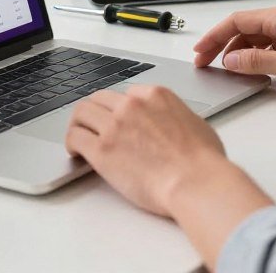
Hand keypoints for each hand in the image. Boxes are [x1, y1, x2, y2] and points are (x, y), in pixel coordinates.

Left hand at [65, 85, 229, 215]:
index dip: (120, 108)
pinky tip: (75, 152)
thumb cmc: (203, 160)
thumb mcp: (195, 123)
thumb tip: (173, 125)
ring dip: (79, 123)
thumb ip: (175, 116)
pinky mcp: (102, 149)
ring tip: (78, 137)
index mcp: (155, 95)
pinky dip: (72, 142)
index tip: (118, 120)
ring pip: (82, 112)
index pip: (126, 94)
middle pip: (100, 98)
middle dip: (96, 112)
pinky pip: (75, 137)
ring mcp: (114, 125)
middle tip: (92, 126)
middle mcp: (131, 104)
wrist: (195, 181)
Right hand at [193, 4, 275, 92]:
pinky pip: (271, 41)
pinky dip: (257, 53)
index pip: (236, 21)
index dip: (214, 37)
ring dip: (239, 50)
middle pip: (244, 27)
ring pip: (257, 35)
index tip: (200, 52)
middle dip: (222, 44)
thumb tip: (231, 60)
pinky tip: (253, 67)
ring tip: (226, 69)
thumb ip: (255, 62)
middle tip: (206, 62)